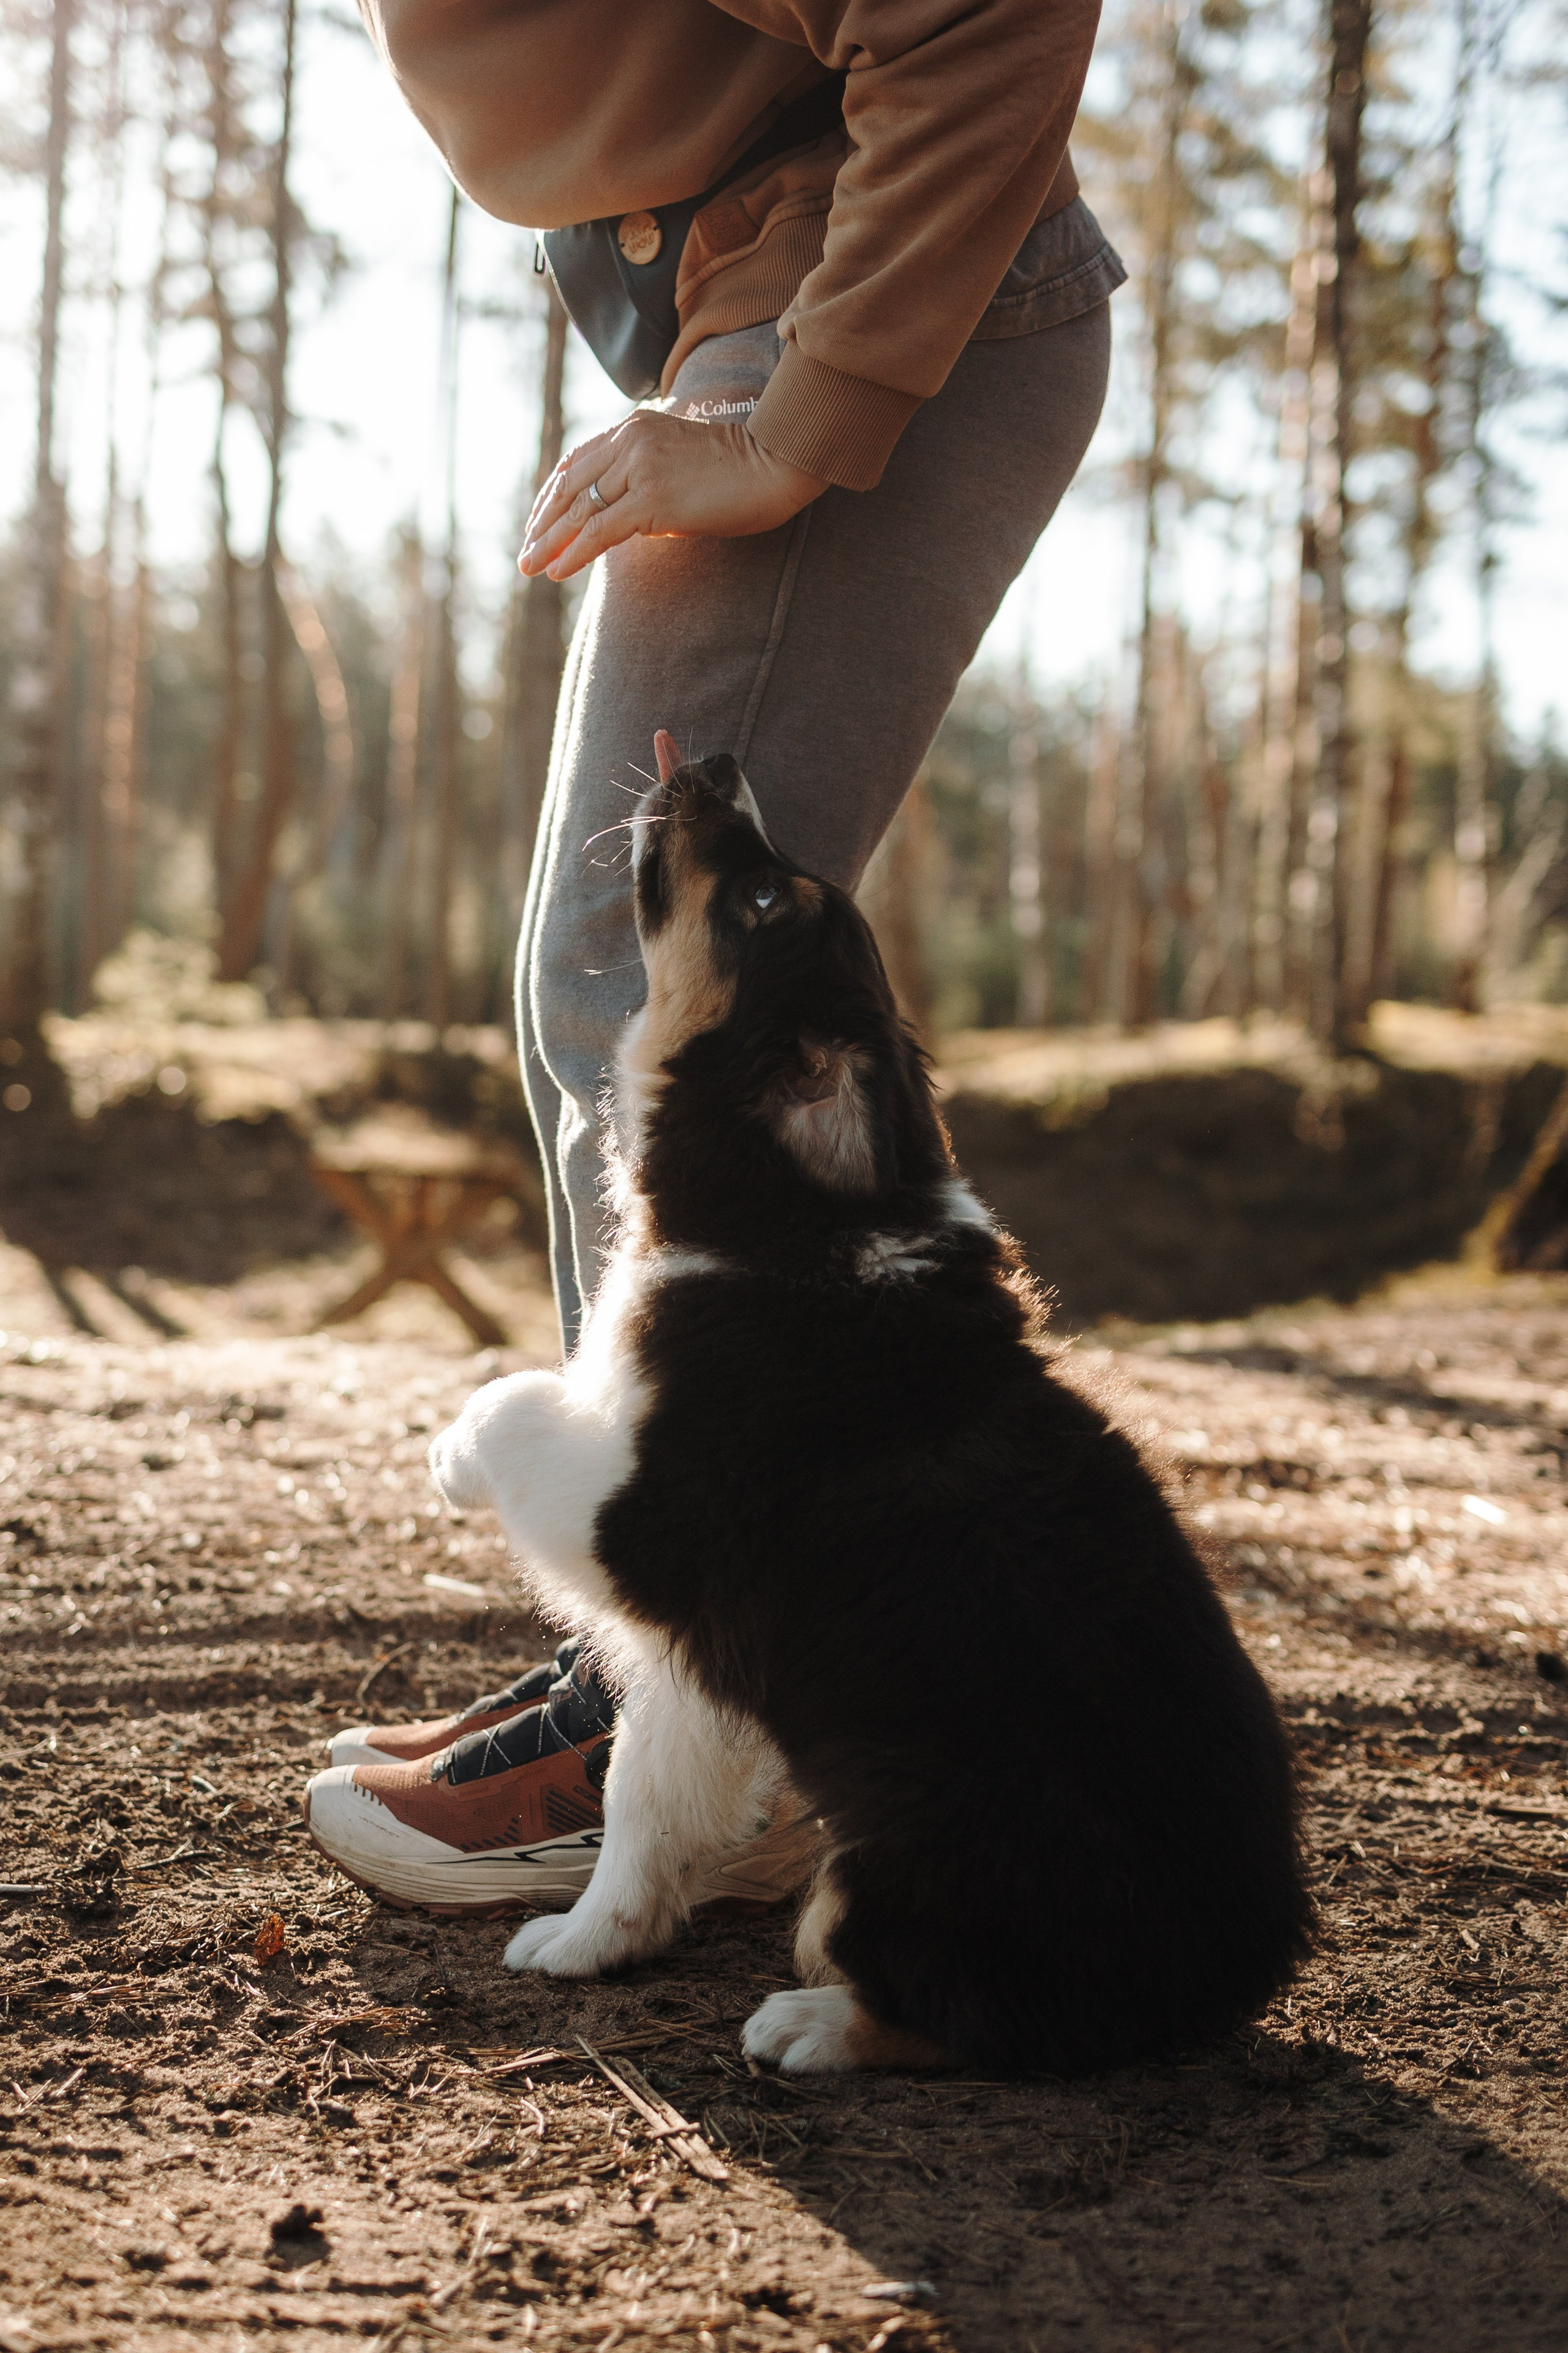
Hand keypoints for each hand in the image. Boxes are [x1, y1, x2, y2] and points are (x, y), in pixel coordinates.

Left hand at [519, 410, 826, 581]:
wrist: (776, 464)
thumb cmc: (741, 471)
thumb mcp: (683, 464)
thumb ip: (649, 482)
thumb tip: (627, 522)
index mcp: (634, 428)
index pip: (578, 461)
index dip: (552, 495)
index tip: (538, 522)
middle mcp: (630, 442)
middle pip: (569, 485)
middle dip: (542, 522)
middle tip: (524, 552)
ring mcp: (639, 468)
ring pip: (578, 510)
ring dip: (548, 542)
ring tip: (530, 567)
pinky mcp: (652, 499)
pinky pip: (599, 531)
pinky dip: (574, 553)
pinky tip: (557, 571)